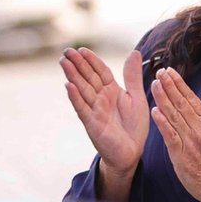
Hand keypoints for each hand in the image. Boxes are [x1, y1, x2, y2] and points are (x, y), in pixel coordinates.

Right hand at [61, 47, 149, 176]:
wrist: (131, 151)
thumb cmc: (133, 126)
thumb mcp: (136, 97)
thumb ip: (132, 76)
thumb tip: (135, 52)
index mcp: (112, 91)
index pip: (100, 72)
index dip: (92, 61)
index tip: (82, 49)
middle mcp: (101, 99)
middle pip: (88, 78)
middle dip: (78, 64)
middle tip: (67, 51)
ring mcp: (95, 110)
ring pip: (83, 90)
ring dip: (73, 76)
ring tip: (64, 62)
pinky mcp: (92, 123)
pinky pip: (83, 108)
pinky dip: (76, 97)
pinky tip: (69, 86)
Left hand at [149, 69, 200, 201]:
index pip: (191, 98)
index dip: (179, 84)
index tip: (169, 71)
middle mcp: (199, 127)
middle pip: (182, 104)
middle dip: (170, 87)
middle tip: (159, 73)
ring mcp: (190, 139)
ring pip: (175, 116)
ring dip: (164, 100)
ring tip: (154, 85)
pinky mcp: (181, 152)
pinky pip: (171, 135)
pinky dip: (163, 123)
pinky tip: (155, 112)